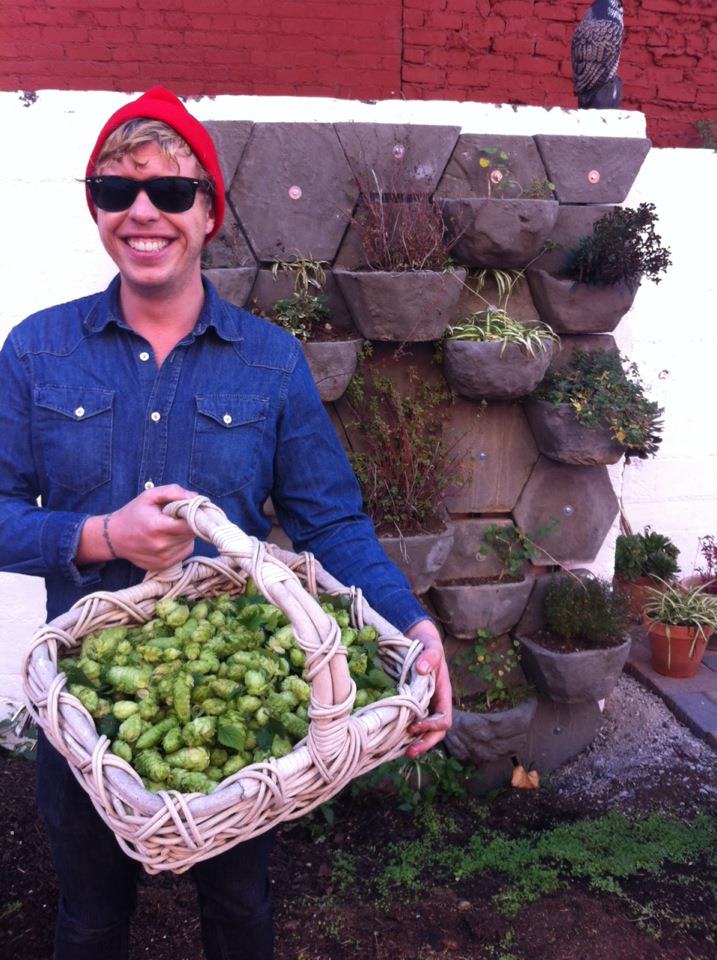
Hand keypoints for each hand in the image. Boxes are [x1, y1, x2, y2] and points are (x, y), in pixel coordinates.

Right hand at [77, 484, 197, 569]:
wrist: (114, 537)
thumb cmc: (133, 513)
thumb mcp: (149, 496)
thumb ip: (172, 492)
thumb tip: (195, 497)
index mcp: (158, 527)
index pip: (191, 524)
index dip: (196, 515)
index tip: (194, 509)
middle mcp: (161, 545)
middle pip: (192, 533)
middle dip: (191, 523)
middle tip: (179, 516)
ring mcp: (163, 558)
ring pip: (190, 543)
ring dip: (186, 534)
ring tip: (171, 527)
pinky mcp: (164, 566)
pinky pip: (184, 552)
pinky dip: (182, 544)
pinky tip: (169, 537)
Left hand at [404, 619, 451, 758]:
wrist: (417, 638)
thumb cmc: (427, 643)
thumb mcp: (431, 646)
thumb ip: (430, 656)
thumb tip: (423, 670)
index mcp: (443, 693)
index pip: (444, 719)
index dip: (432, 726)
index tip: (415, 726)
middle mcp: (434, 702)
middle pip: (435, 731)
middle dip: (424, 743)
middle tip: (409, 753)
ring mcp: (422, 704)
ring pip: (423, 730)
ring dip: (414, 742)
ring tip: (400, 752)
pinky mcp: (410, 702)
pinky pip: (410, 721)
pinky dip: (403, 732)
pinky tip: (392, 737)